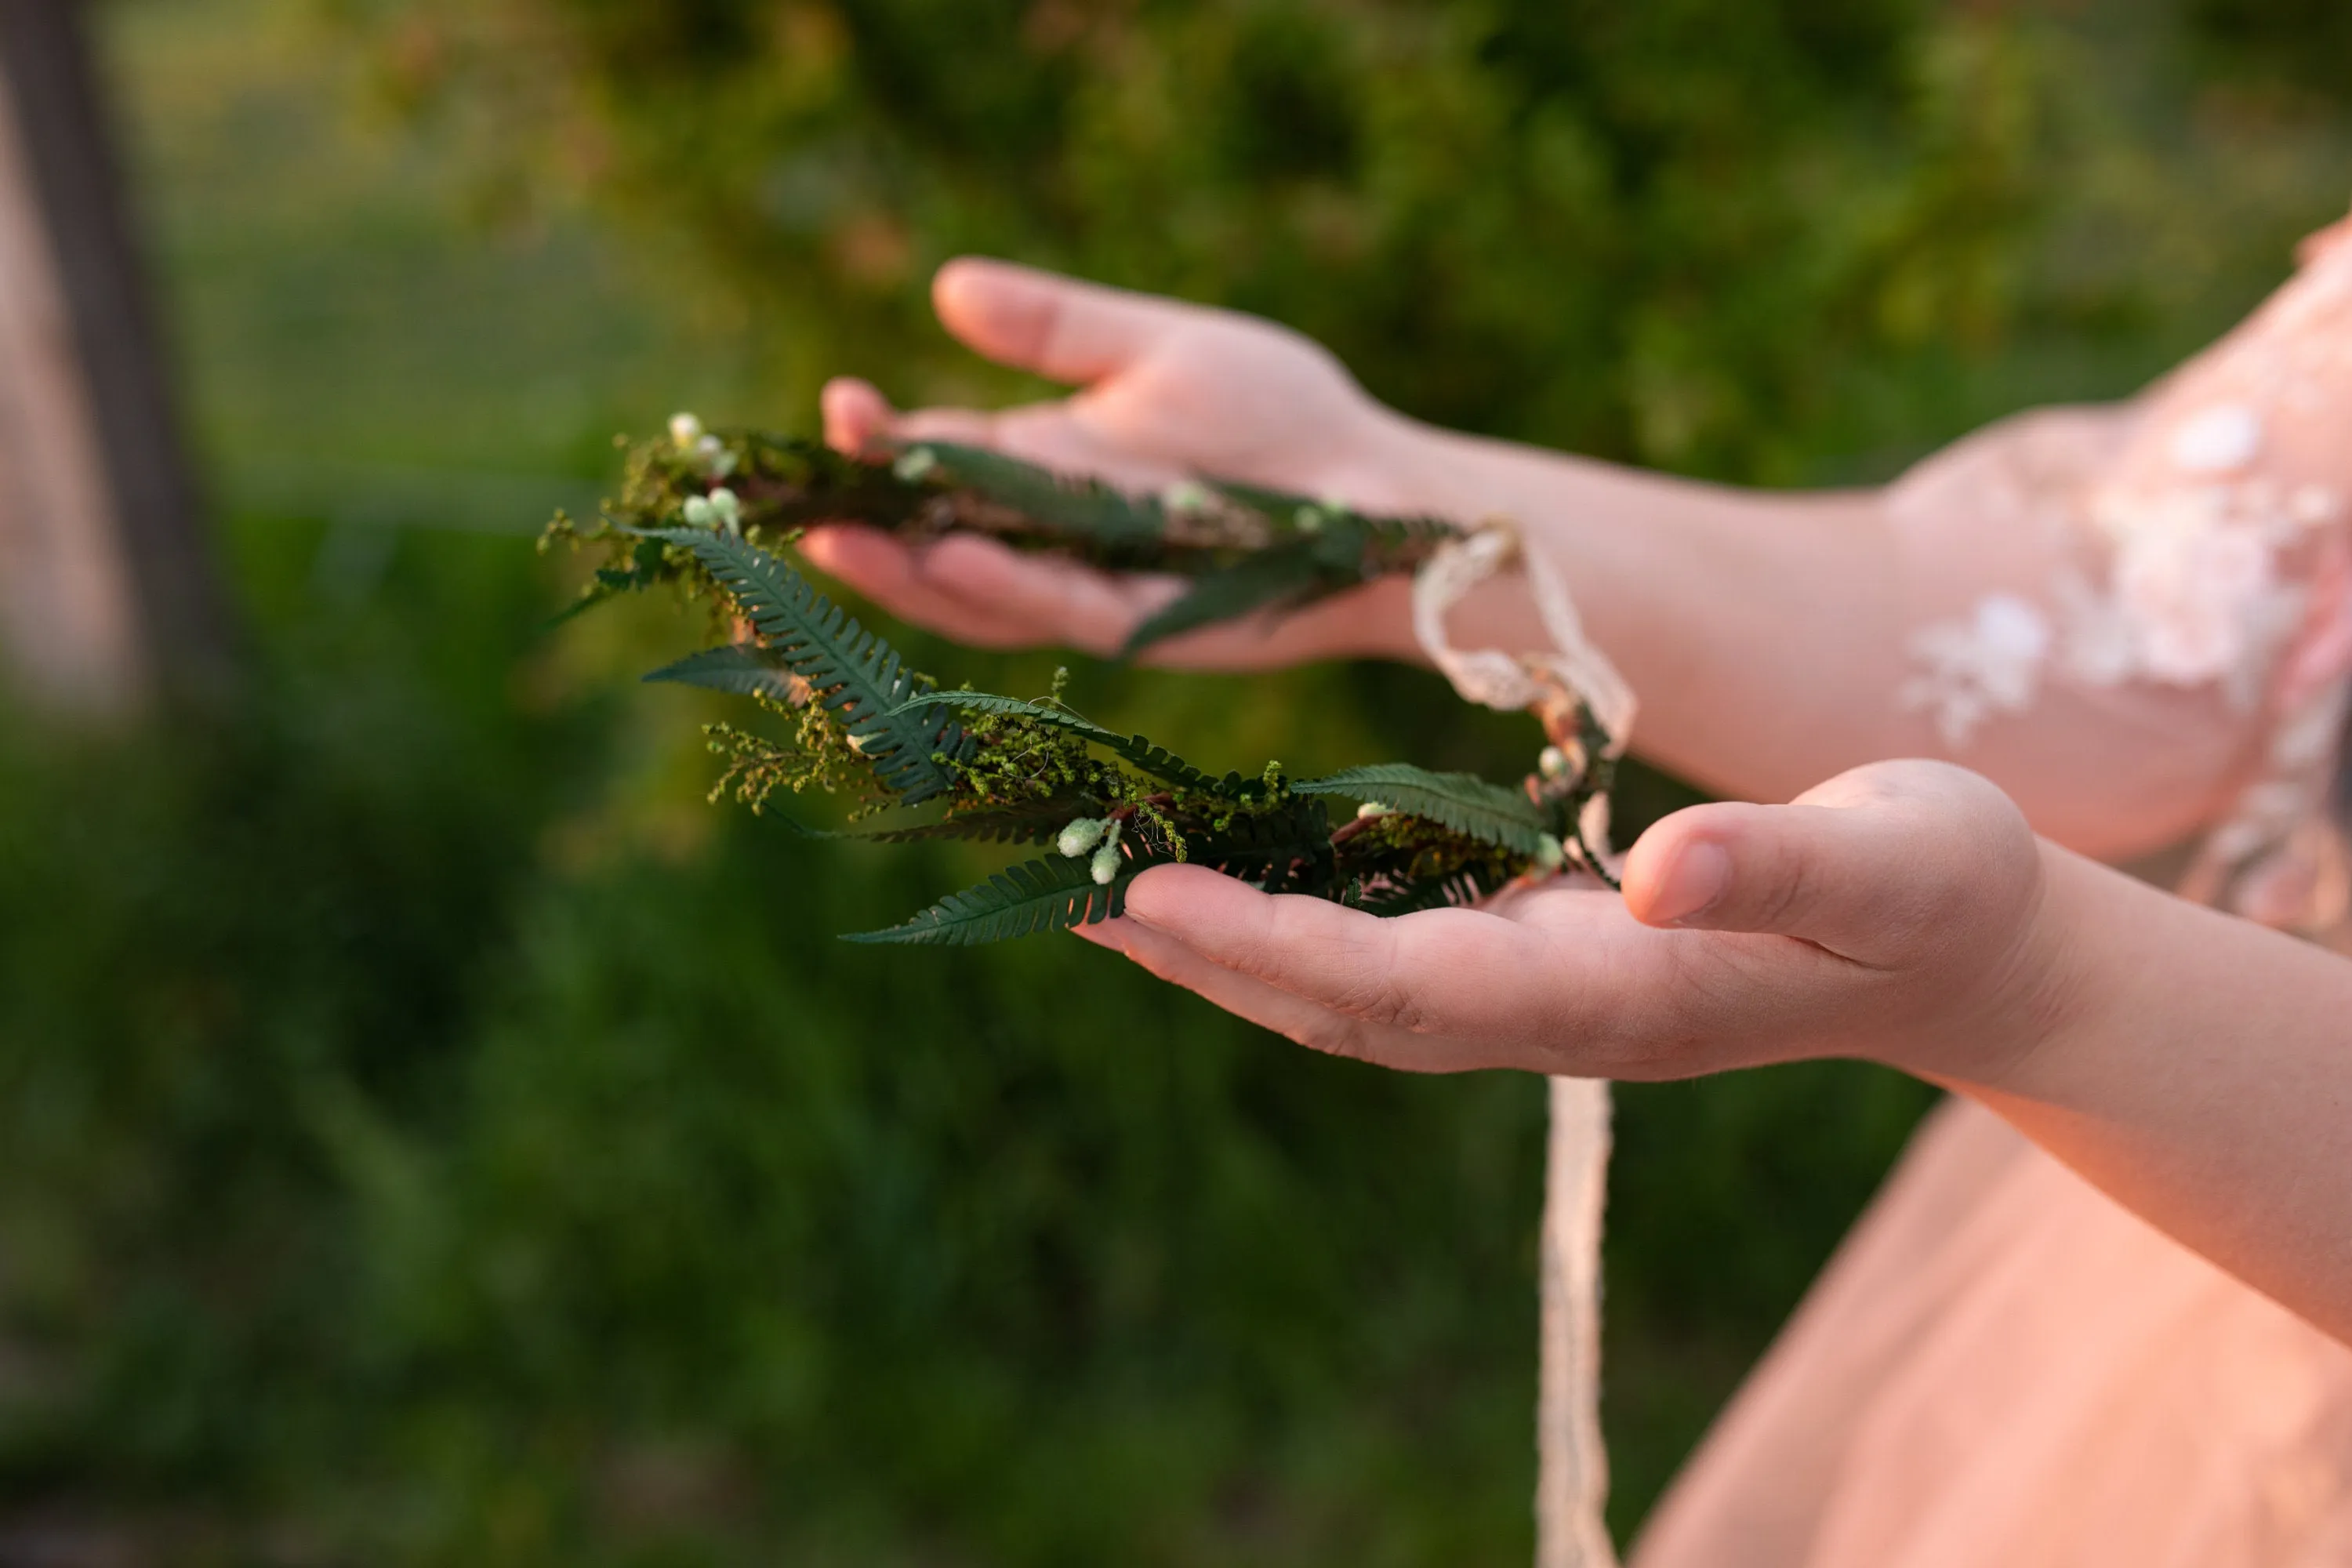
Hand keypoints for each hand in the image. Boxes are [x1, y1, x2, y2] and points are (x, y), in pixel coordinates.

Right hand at [805, 258, 1427, 666]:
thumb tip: (946, 287)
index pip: (935, 461)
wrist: (1382, 489)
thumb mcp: (1156, 348)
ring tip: (842, 543)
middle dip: (866, 527)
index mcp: (1044, 466)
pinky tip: (949, 556)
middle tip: (796, 506)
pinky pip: (1061, 613)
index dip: (878, 444)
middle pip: (934, 541)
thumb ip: (1056, 327)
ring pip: (979, 596)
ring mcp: (1094, 588)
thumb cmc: (1281, 416)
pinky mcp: (1146, 629)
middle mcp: (1053, 536)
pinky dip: (1002, 588)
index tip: (834, 406)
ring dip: (910, 575)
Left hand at [1076, 761, 2074, 1086]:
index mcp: (1619, 994)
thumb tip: (1653, 870)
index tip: (1152, 895)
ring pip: (1355, 987)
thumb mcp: (1892, 859)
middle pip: (1344, 1007)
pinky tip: (1241, 866)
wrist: (1969, 946)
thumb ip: (1780, 867)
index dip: (1274, 946)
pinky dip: (1302, 917)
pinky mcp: (1549, 954)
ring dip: (1234, 946)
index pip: (1407, 988)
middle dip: (1210, 957)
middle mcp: (1559, 1011)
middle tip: (1069, 894)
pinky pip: (1394, 951)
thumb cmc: (1943, 891)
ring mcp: (1548, 992)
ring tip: (1108, 887)